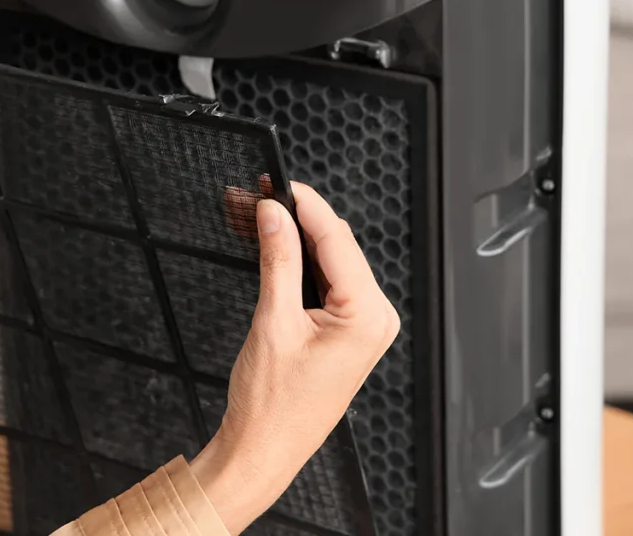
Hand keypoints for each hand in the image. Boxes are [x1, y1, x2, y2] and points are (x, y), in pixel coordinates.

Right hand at [192, 183, 399, 534]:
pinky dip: (299, 264)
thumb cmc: (274, 406)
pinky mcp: (345, 332)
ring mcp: (362, 326)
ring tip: (259, 217)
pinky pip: (326, 284)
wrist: (264, 450)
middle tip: (258, 197)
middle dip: (296, 218)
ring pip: (329, 262)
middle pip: (336, 246)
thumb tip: (276, 217)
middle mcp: (374, 319)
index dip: (304, 204)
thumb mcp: (273, 322)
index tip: (277, 183)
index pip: (337, 240)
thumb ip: (278, 261)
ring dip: (295, 239)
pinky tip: (275, 247)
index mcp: (367, 316)